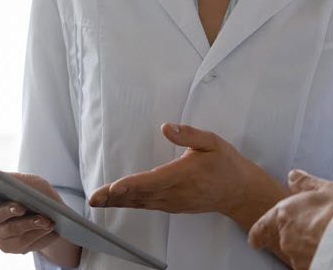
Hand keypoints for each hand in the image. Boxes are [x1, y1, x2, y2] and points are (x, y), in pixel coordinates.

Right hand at [0, 173, 59, 254]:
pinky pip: (20, 242)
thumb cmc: (34, 191)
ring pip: (9, 230)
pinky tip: (47, 227)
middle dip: (8, 211)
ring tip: (45, 219)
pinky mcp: (7, 246)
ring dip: (29, 224)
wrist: (48, 212)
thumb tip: (14, 186)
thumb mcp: (30, 181)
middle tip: (21, 208)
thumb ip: (20, 182)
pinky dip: (36, 233)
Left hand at [89, 123, 287, 230]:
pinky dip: (130, 203)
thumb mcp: (212, 142)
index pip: (154, 181)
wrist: (238, 191)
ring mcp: (173, 202)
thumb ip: (188, 134)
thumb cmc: (225, 164)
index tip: (114, 188)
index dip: (132, 185)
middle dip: (115, 197)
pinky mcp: (171, 206)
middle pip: (141, 195)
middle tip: (94, 198)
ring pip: (141, 203)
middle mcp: (176, 192)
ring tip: (98, 199)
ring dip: (118, 201)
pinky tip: (116, 200)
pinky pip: (147, 205)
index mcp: (184, 175)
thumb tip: (165, 127)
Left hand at [248, 169, 332, 269]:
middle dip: (298, 237)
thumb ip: (306, 184)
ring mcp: (298, 258)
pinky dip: (318, 258)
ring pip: (299, 254)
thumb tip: (292, 176)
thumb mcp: (327, 188)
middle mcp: (287, 238)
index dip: (257, 234)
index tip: (255, 241)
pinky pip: (311, 263)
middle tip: (317, 231)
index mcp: (286, 214)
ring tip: (330, 241)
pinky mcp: (310, 269)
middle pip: (286, 240)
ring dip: (309, 249)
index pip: (262, 227)